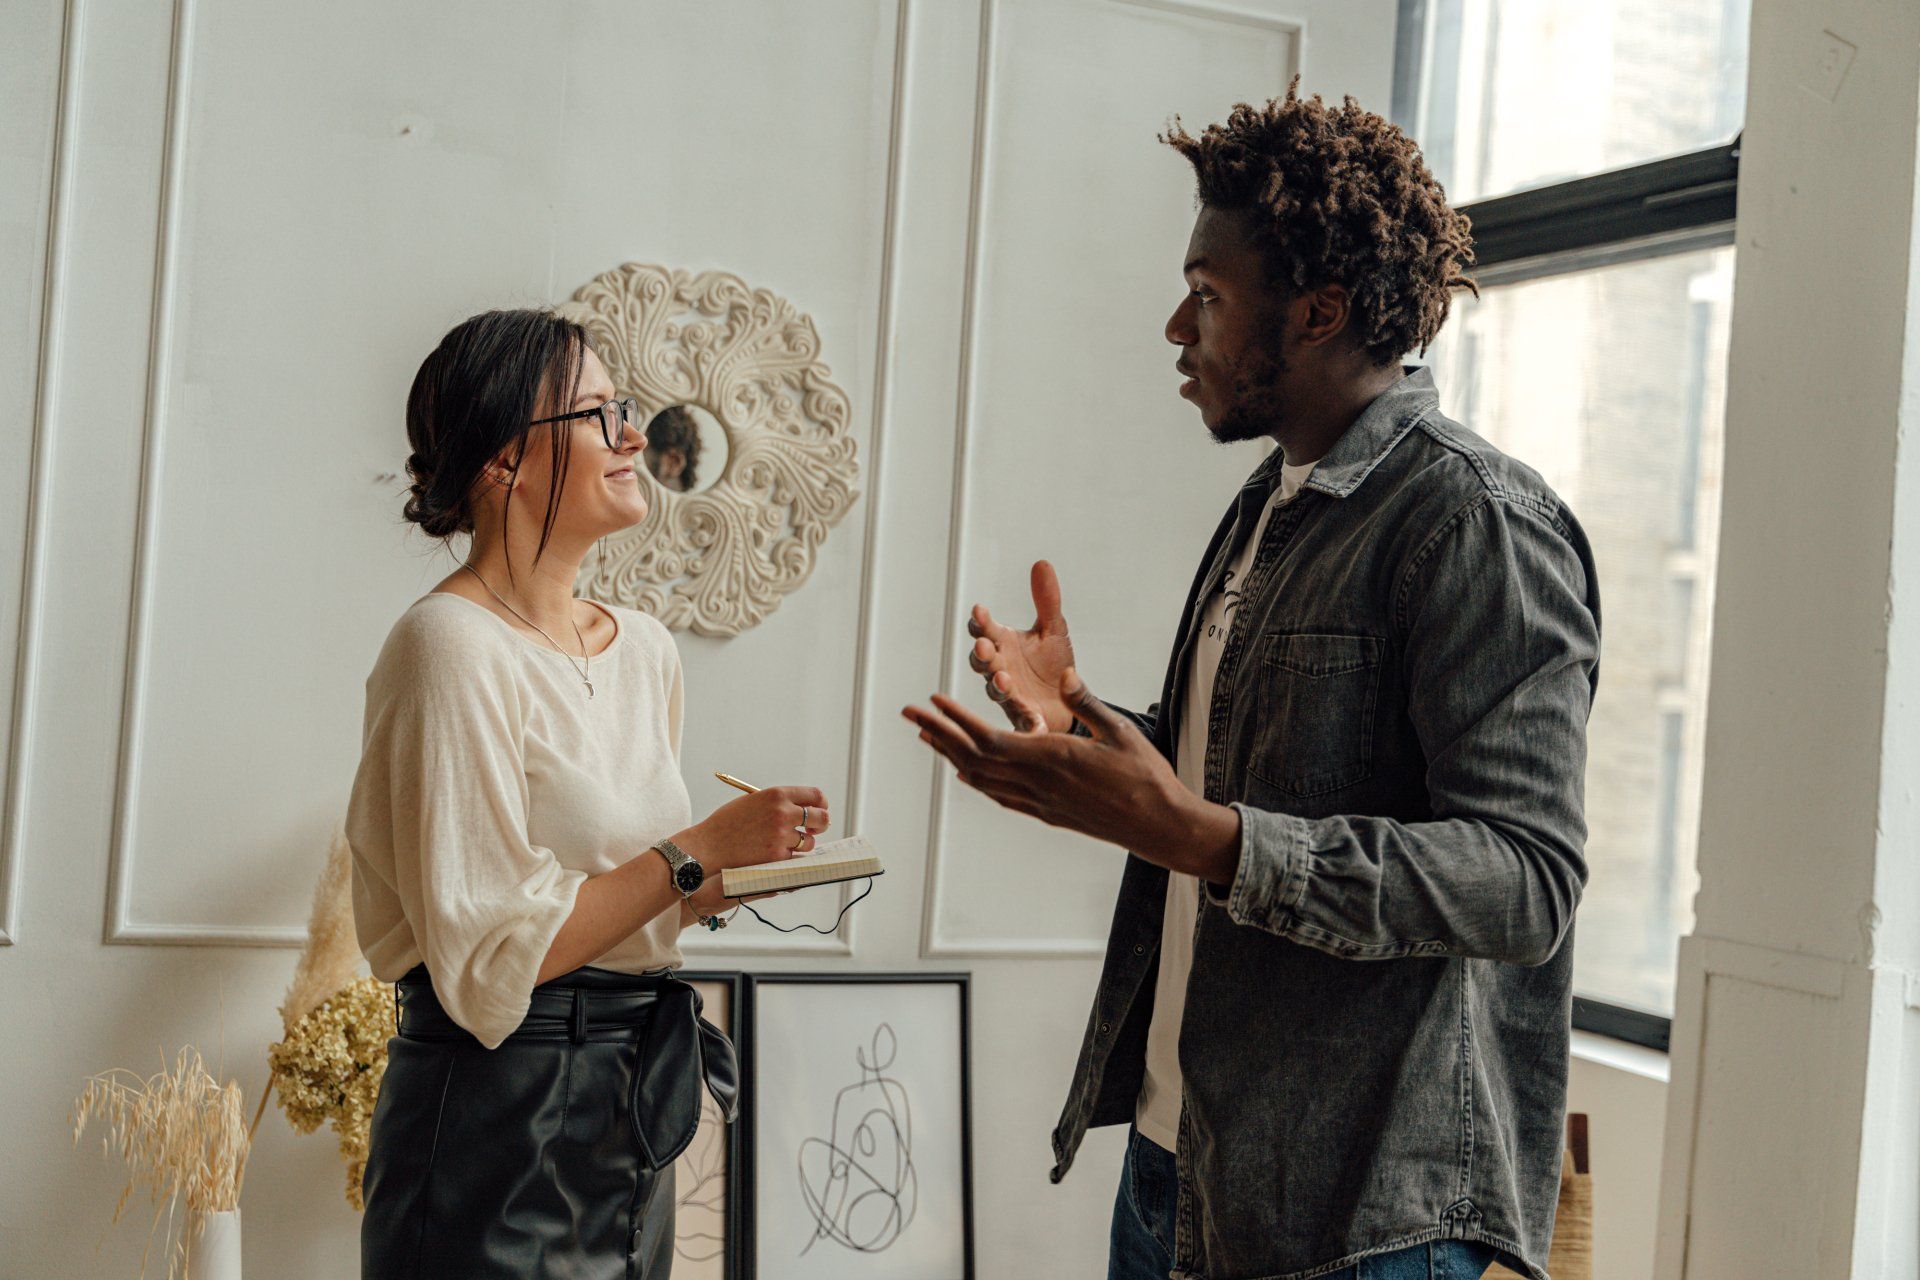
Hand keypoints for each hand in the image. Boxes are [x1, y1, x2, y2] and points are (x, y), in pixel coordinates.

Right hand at [673, 786, 829, 916]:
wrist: (708, 845)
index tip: (820, 810)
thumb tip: (804, 808)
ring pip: (809, 842)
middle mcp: (782, 813)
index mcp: (776, 794)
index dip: (821, 804)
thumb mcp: (752, 801)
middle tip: (815, 829)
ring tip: (788, 843)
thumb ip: (777, 802)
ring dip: (803, 844)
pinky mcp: (777, 856)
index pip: (815, 795)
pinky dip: (789, 858)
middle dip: (821, 824)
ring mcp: (781, 835)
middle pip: (821, 817)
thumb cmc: (727, 823)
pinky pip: (795, 858)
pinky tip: (776, 855)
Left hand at [902, 670, 1241, 882]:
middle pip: (973, 759)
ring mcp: (1040, 803)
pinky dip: (977, 782)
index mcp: (1052, 757)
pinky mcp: (1048, 815)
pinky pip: (1001, 798)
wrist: (1160, 826)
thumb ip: (1087, 702)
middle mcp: (1038, 783)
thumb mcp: (1120, 731)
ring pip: (982, 780)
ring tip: (929, 738)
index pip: (988, 739)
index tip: (932, 702)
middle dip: (938, 735)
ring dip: (951, 757)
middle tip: (911, 715)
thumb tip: (1064, 673)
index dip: (955, 721)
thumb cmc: (1146, 776)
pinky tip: (967, 774)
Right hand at [967, 561, 1078, 732]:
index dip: (980, 622)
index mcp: (1004, 645)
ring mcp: (1011, 695)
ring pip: (997, 691)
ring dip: (998, 686)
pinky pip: (1024, 722)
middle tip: (984, 646)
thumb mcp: (1054, 630)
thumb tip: (1042, 563)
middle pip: (983, 661)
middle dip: (982, 655)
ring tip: (1004, 680)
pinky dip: (1029, 725)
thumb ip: (1046, 600)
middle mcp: (1001, 669)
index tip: (981, 610)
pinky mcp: (1026, 718)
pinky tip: (1036, 725)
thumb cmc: (1053, 665)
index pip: (985, 630)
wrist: (1070, 700)